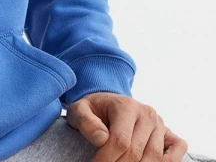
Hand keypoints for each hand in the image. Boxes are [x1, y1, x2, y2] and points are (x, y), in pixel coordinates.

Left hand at [65, 92, 187, 161]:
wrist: (106, 102)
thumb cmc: (93, 109)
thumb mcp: (80, 110)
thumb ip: (86, 122)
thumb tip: (102, 139)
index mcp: (125, 106)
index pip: (120, 141)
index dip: (107, 159)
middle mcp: (147, 114)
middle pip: (136, 152)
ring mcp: (160, 124)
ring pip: (155, 157)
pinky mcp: (169, 133)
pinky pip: (177, 149)